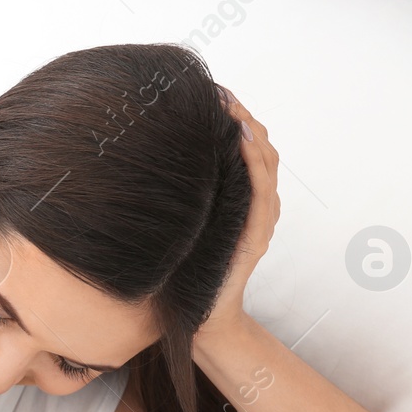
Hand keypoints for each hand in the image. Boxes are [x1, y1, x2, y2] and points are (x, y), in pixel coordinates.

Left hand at [198, 86, 280, 343]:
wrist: (198, 318)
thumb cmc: (185, 274)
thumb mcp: (181, 225)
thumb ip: (180, 196)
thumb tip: (145, 164)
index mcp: (240, 198)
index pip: (246, 147)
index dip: (235, 118)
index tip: (212, 93)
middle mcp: (256, 204)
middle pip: (261, 147)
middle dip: (243, 117)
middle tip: (220, 93)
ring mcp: (259, 220)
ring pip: (267, 164)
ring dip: (251, 132)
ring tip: (233, 109)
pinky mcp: (255, 236)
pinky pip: (261, 195)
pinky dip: (255, 166)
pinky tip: (241, 144)